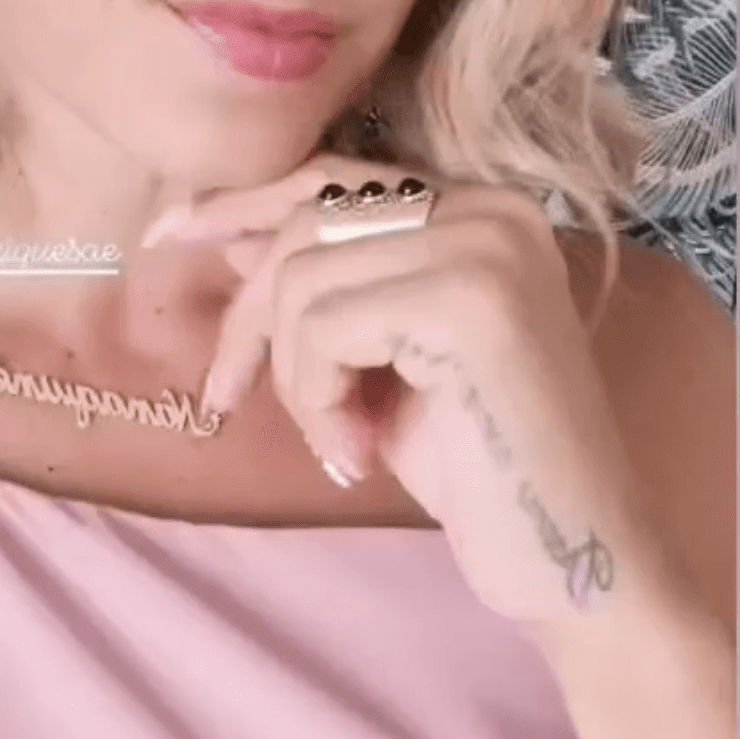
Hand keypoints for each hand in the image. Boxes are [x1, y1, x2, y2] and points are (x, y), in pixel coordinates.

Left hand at [144, 155, 665, 631]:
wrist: (572, 562)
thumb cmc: (476, 465)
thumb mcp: (382, 356)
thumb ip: (326, 284)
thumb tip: (227, 230)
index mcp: (481, 208)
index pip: (333, 176)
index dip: (242, 202)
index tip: (167, 235)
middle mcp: (492, 208)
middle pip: (306, 223)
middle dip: (251, 316)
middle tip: (228, 396)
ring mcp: (485, 248)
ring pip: (302, 278)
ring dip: (294, 378)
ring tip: (341, 441)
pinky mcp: (469, 301)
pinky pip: (323, 327)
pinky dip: (316, 399)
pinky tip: (359, 453)